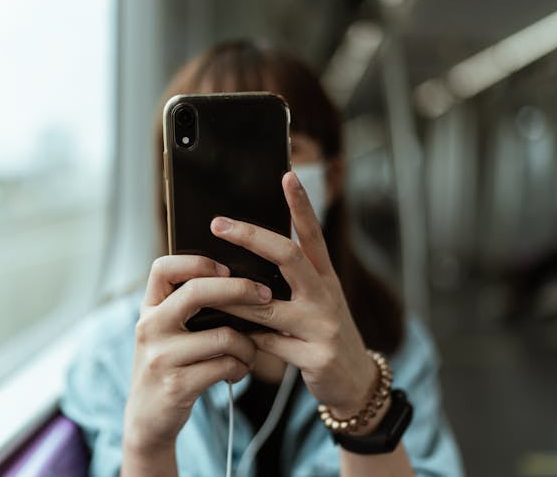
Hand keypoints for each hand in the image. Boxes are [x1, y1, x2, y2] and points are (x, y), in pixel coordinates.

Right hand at [123, 255, 270, 455]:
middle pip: (198, 291)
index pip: (164, 267)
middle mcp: (150, 327)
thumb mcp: (166, 331)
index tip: (227, 268)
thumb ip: (187, 306)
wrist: (147, 419)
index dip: (198, 262)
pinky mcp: (177, 385)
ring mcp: (161, 357)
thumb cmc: (170, 365)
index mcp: (149, 308)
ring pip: (223, 335)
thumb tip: (241, 280)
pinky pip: (225, 365)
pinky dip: (241, 367)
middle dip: (240, 289)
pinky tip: (239, 371)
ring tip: (250, 352)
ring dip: (248, 344)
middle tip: (265, 295)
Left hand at [209, 171, 376, 418]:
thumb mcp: (317, 301)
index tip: (286, 175)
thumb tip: (244, 262)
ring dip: (231, 298)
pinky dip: (244, 339)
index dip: (301, 204)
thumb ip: (290, 282)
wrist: (355, 381)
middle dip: (251, 237)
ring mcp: (323, 325)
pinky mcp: (316, 356)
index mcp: (326, 277)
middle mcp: (326, 295)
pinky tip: (229, 337)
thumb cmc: (324, 333)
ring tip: (202, 288)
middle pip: (288, 256)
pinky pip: (267, 344)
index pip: (313, 234)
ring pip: (266, 306)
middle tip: (219, 223)